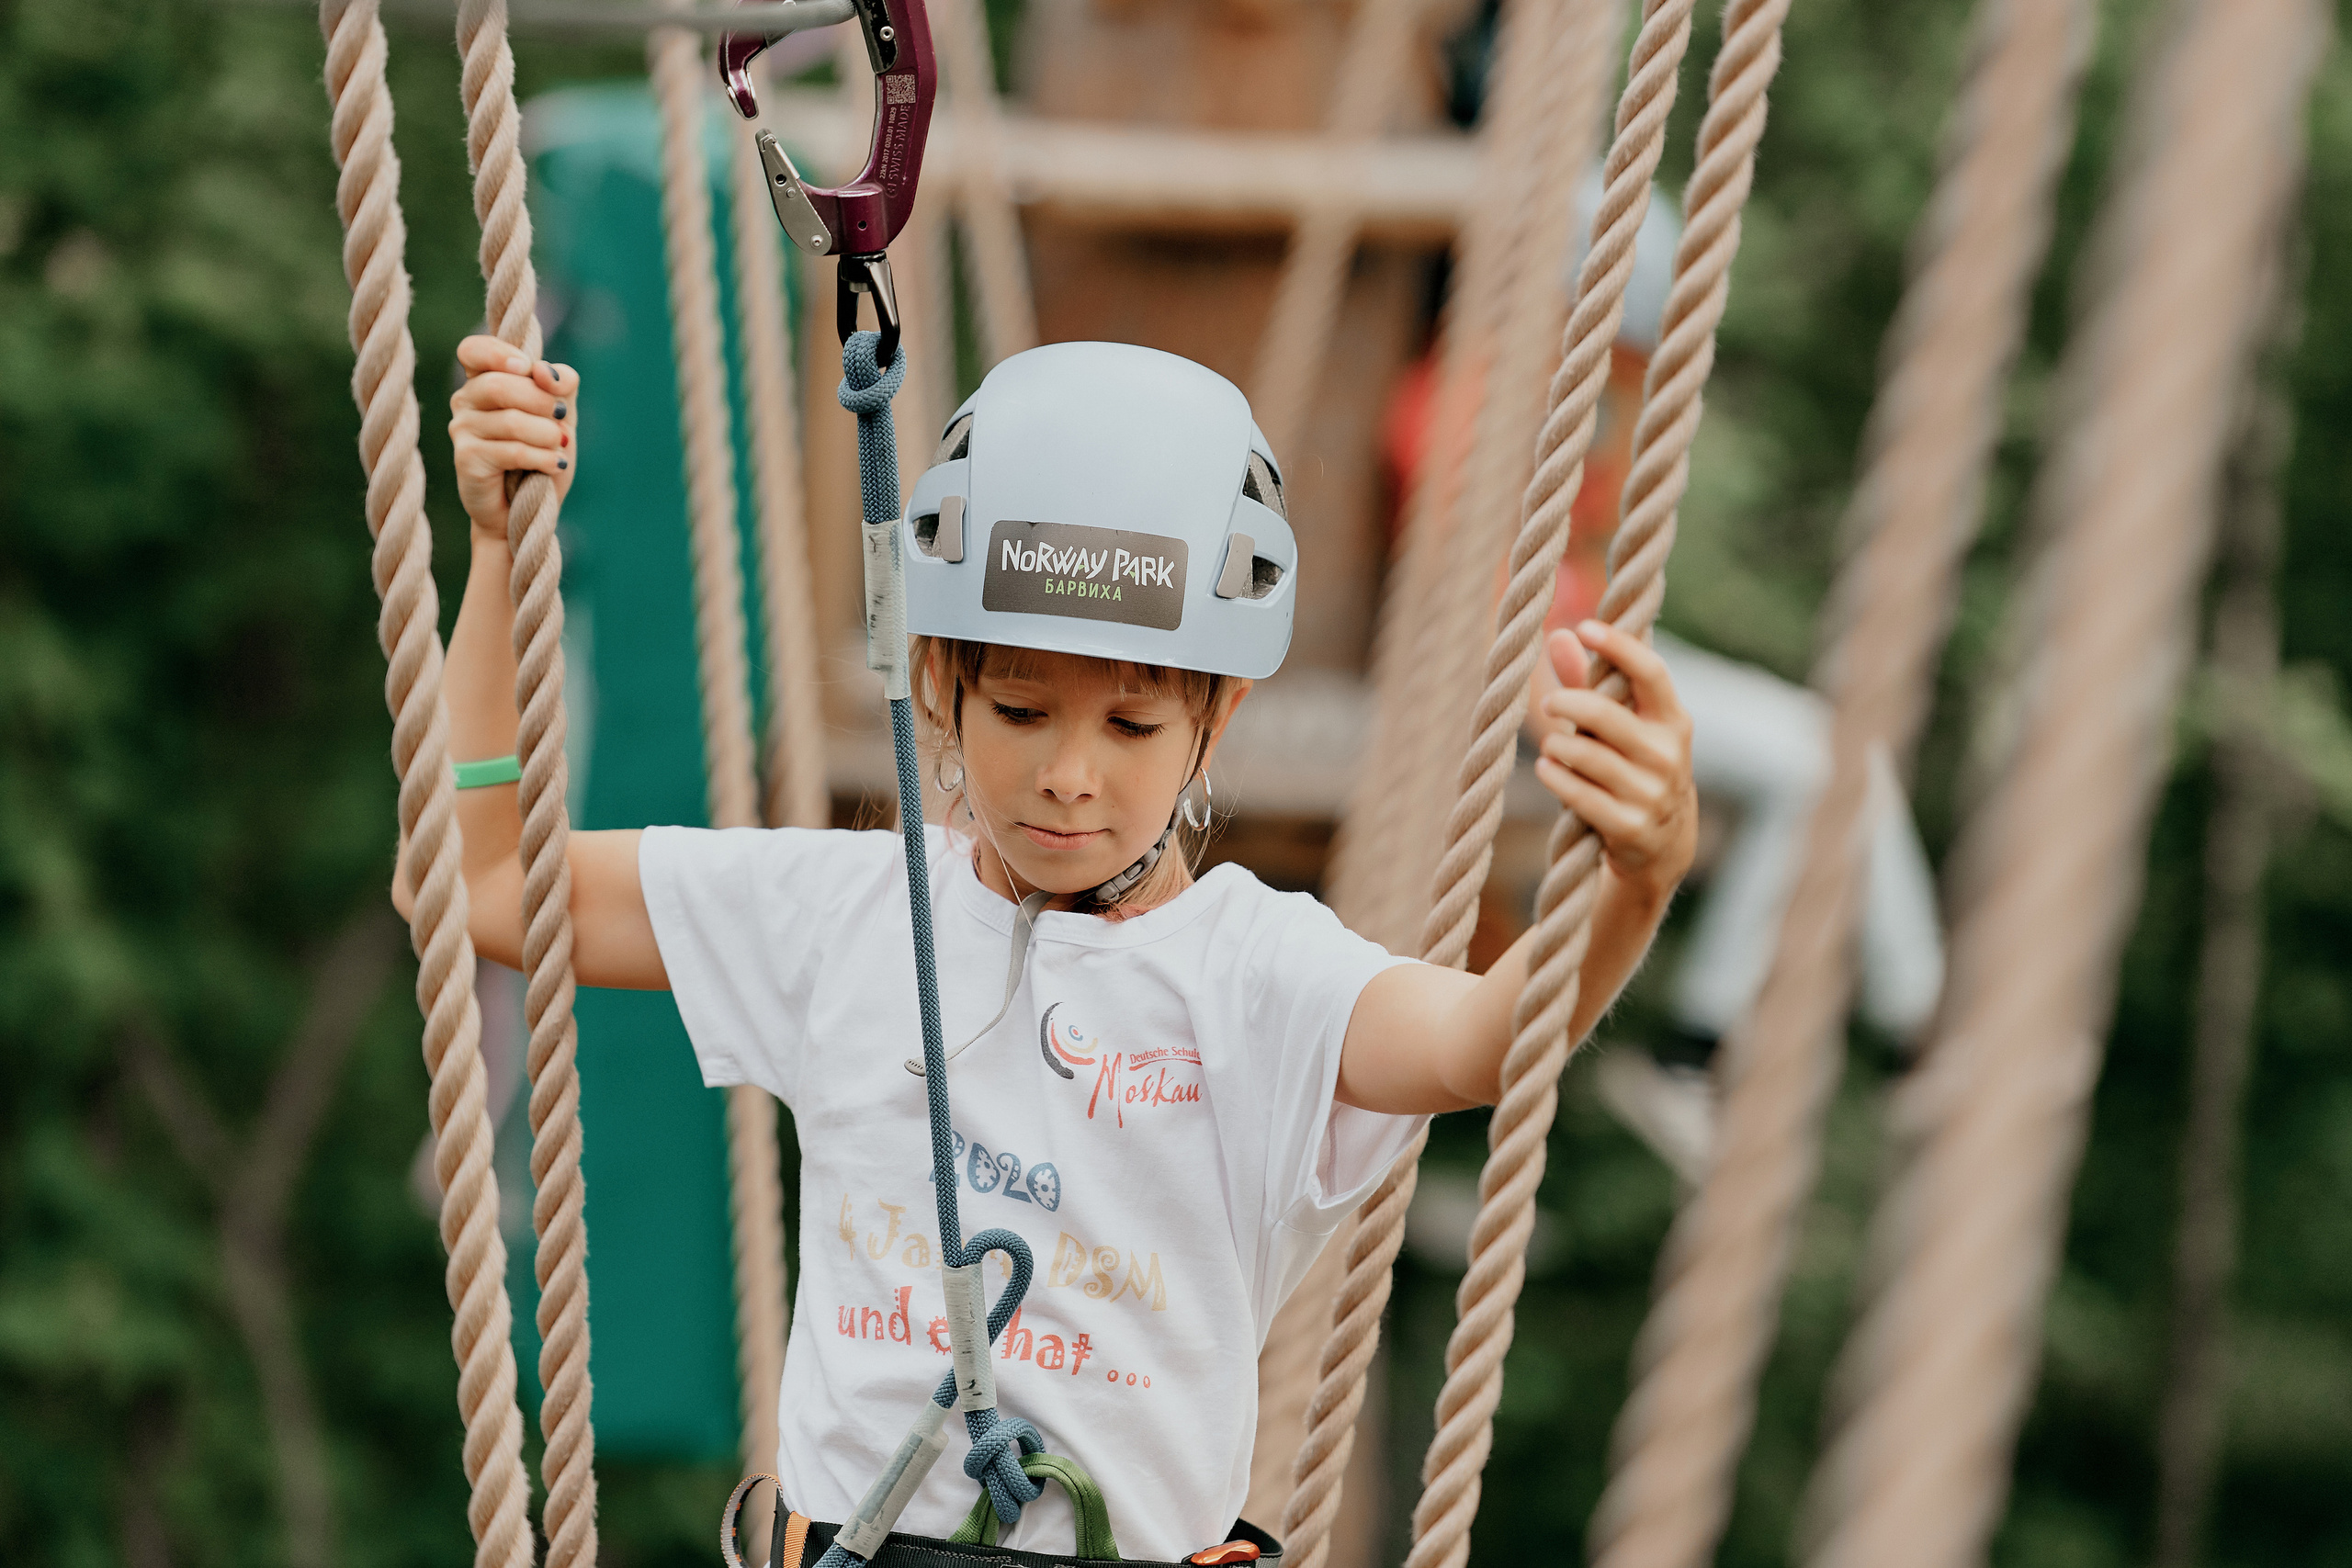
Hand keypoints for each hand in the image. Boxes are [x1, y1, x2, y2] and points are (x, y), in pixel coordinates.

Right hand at [449, 335, 577, 541]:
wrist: (527, 512)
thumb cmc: (541, 457)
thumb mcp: (560, 416)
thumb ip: (561, 385)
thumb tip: (544, 371)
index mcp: (484, 380)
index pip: (473, 349)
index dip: (499, 353)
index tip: (527, 368)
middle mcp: (465, 400)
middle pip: (499, 385)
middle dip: (541, 401)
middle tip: (561, 417)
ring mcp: (461, 429)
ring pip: (510, 420)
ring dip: (546, 434)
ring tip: (560, 447)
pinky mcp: (466, 459)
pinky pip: (511, 450)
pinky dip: (542, 457)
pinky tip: (554, 465)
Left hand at [1532, 620, 1696, 903]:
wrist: (1662, 844)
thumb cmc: (1633, 767)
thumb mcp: (1622, 726)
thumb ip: (1590, 683)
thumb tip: (1559, 635)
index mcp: (1672, 721)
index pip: (1651, 672)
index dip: (1619, 646)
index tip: (1585, 626)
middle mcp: (1668, 755)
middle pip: (1606, 714)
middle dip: (1568, 703)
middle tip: (1548, 702)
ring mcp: (1651, 793)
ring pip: (1588, 756)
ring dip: (1558, 745)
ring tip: (1551, 744)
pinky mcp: (1630, 827)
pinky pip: (1581, 795)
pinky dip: (1557, 777)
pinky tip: (1546, 768)